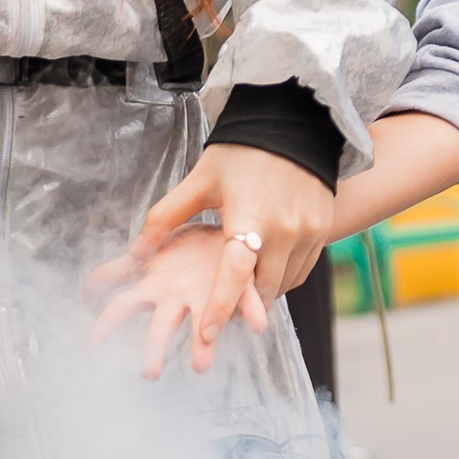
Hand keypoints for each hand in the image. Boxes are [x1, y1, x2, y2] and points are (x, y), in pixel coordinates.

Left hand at [85, 143, 330, 377]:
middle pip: (262, 288)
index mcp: (250, 218)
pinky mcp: (323, 231)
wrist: (295, 125)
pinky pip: (301, 270)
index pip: (235, 274)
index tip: (208, 334)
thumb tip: (135, 251)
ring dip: (262, 293)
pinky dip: (282, 278)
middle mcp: (284, 230)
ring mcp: (308, 232)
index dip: (220, 306)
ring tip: (241, 292)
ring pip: (283, 283)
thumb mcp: (200, 180)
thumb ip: (166, 217)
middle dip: (242, 306)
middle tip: (220, 314)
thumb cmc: (242, 151)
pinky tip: (264, 273)